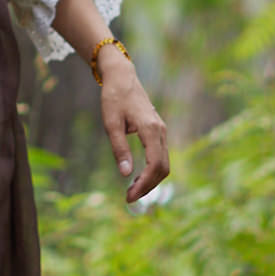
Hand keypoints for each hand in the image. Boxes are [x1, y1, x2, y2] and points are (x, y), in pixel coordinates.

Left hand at [96, 48, 170, 202]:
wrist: (122, 77)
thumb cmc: (114, 98)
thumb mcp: (111, 123)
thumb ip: (119, 148)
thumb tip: (125, 174)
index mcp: (151, 129)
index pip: (155, 165)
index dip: (144, 184)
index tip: (129, 196)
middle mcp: (161, 131)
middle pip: (163, 168)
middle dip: (148, 186)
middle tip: (128, 198)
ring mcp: (162, 131)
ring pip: (163, 164)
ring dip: (150, 180)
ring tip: (131, 191)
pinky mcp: (158, 132)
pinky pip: (160, 156)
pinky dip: (151, 171)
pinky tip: (136, 177)